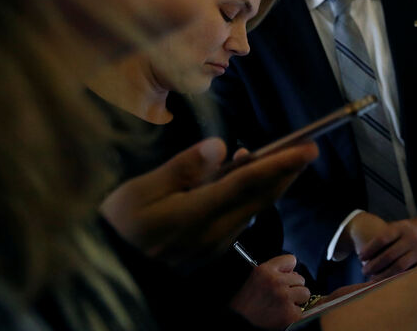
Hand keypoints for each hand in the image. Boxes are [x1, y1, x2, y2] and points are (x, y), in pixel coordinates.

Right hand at [100, 138, 315, 268]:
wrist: (108, 269)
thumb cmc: (118, 225)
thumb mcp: (140, 190)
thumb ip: (183, 168)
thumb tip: (220, 147)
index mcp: (197, 214)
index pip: (249, 184)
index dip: (281, 164)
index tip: (308, 149)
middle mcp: (215, 233)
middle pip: (261, 198)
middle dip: (287, 173)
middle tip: (308, 149)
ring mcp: (215, 245)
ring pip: (254, 209)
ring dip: (271, 184)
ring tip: (280, 157)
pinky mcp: (212, 251)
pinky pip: (241, 219)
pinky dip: (252, 197)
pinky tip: (245, 180)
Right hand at [228, 254, 310, 329]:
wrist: (239, 322)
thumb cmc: (246, 303)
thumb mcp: (255, 278)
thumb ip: (275, 271)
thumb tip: (294, 273)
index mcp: (265, 270)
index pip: (291, 260)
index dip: (288, 270)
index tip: (285, 277)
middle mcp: (276, 282)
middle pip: (300, 278)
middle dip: (292, 288)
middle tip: (279, 296)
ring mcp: (284, 298)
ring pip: (305, 293)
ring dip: (297, 300)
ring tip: (282, 305)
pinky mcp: (290, 314)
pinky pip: (302, 310)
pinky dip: (294, 314)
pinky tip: (282, 315)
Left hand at [350, 213, 416, 280]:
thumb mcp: (404, 225)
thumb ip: (389, 236)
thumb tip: (366, 253)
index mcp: (404, 227)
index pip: (382, 239)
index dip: (369, 249)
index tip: (360, 257)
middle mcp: (413, 238)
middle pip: (388, 255)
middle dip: (373, 265)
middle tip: (364, 271)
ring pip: (398, 267)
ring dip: (382, 276)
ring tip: (373, 279)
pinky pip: (411, 273)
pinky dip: (398, 279)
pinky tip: (389, 283)